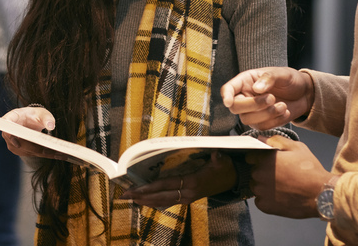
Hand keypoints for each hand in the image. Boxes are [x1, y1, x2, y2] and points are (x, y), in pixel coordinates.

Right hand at [1, 106, 62, 159]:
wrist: (29, 120)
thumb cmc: (34, 114)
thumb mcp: (42, 113)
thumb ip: (47, 118)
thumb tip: (51, 126)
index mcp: (11, 119)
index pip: (7, 127)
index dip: (11, 136)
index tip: (18, 142)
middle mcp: (8, 133)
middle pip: (21, 143)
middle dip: (38, 148)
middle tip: (56, 151)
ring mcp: (12, 143)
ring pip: (28, 151)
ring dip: (44, 153)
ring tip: (61, 154)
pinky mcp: (18, 150)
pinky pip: (32, 153)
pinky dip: (44, 154)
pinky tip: (57, 154)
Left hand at [120, 152, 236, 208]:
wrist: (233, 180)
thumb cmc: (225, 168)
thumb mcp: (222, 161)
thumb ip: (217, 158)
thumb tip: (216, 153)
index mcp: (192, 183)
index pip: (166, 185)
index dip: (150, 188)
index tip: (136, 189)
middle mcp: (187, 193)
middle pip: (160, 196)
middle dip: (141, 196)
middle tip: (124, 195)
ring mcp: (187, 198)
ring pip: (162, 202)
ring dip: (145, 201)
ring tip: (130, 199)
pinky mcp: (187, 199)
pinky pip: (168, 202)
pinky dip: (155, 202)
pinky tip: (146, 202)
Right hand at [220, 67, 313, 129]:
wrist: (304, 93)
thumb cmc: (290, 80)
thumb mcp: (282, 74)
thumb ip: (269, 78)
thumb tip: (257, 88)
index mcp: (246, 81)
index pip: (229, 88)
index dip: (226, 95)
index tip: (228, 102)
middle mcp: (246, 96)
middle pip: (235, 107)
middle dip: (254, 105)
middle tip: (272, 98)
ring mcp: (253, 111)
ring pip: (248, 120)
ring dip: (266, 114)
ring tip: (282, 105)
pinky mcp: (262, 122)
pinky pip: (261, 127)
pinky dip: (274, 121)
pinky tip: (284, 112)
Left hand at [246, 135, 330, 218]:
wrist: (321, 194)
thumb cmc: (310, 170)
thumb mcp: (297, 147)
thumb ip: (277, 140)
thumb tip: (262, 138)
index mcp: (265, 159)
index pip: (250, 156)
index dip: (258, 157)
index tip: (268, 161)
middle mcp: (259, 175)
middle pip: (253, 171)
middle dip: (262, 171)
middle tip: (279, 174)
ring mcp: (261, 192)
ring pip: (255, 186)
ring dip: (263, 185)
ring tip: (281, 185)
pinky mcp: (265, 206)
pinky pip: (259, 200)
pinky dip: (266, 199)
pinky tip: (280, 195)